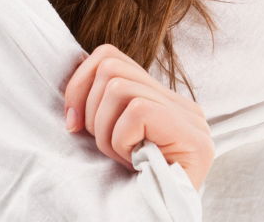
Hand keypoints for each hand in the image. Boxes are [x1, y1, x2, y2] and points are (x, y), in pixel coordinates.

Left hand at [63, 44, 214, 190]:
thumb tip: (71, 85)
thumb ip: (102, 105)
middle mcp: (180, 103)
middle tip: (101, 144)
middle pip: (109, 67)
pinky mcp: (191, 133)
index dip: (79, 82)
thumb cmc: (129, 182)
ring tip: (120, 155)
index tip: (71, 121)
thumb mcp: (110, 136)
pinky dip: (121, 140)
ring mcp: (189, 117)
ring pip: (118, 87)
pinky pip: (136, 111)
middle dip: (90, 108)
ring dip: (105, 129)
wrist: (157, 219)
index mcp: (160, 98)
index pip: (109, 57)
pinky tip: (133, 161)